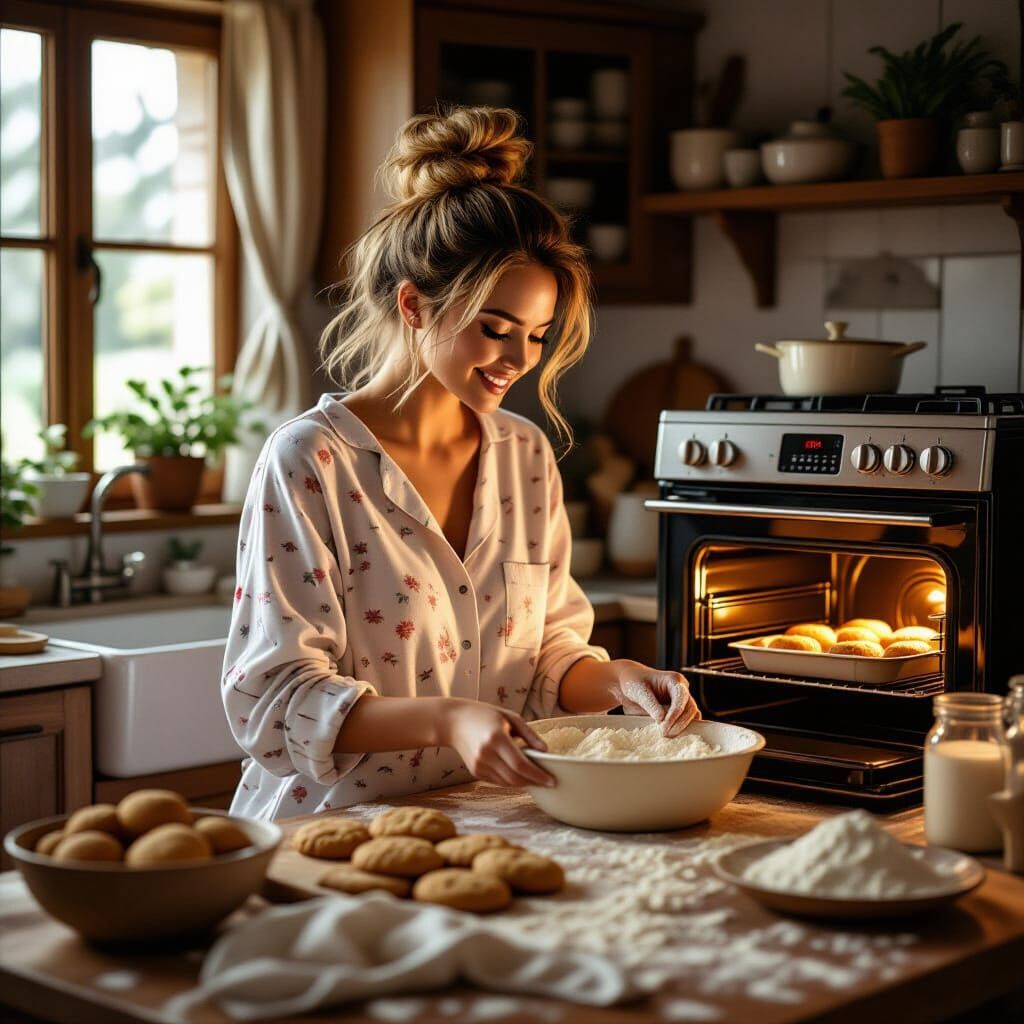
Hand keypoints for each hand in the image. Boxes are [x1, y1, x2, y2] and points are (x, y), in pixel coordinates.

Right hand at [439, 700, 554, 788]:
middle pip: (514, 778)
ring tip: (536, 779)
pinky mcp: (475, 771)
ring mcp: (479, 765)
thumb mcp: (510, 717)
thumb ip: (529, 734)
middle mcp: (486, 754)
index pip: (520, 764)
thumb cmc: (484, 715)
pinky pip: (497, 781)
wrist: (454, 722)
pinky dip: (510, 780)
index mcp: (496, 738)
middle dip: (533, 783)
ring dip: (523, 783)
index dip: (537, 776)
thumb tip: (545, 751)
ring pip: (506, 783)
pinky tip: (519, 774)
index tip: (551, 781)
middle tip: (548, 782)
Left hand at [607, 661, 701, 737]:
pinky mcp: (680, 710)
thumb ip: (650, 704)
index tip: (664, 726)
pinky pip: (687, 720)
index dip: (675, 713)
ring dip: (682, 727)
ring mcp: (683, 700)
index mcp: (674, 679)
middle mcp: (682, 689)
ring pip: (692, 715)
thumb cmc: (634, 682)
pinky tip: (671, 733)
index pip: (681, 696)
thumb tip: (661, 719)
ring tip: (667, 735)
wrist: (630, 684)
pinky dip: (682, 728)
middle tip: (665, 734)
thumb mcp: (638, 691)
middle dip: (679, 723)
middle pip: (690, 708)